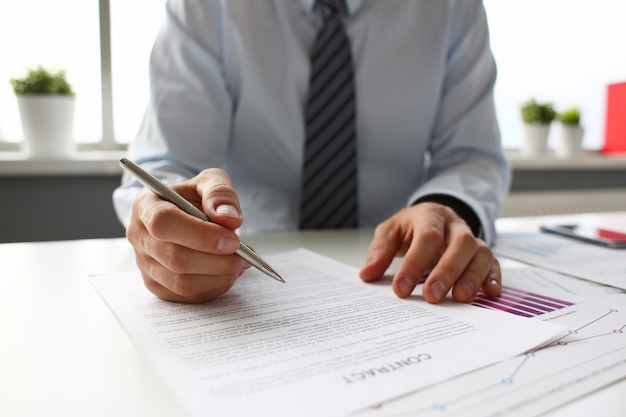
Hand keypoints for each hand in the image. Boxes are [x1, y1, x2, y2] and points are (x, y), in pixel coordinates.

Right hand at [125, 168, 249, 302]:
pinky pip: (188, 296)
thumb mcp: (211, 181)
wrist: (186, 213)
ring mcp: (145, 264)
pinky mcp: (157, 285)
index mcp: (146, 206)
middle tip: (245, 254)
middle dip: (217, 260)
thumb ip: (220, 193)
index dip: (200, 235)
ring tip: (241, 261)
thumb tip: (230, 219)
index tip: (232, 239)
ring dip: (220, 276)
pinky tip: (229, 271)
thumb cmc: (196, 197)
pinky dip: (215, 286)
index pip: (163, 223)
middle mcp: (139, 237)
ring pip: (182, 283)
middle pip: (175, 258)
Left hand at [359, 202, 500, 302]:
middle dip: (446, 271)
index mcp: (430, 216)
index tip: (401, 289)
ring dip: (472, 277)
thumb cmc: (411, 228)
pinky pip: (495, 264)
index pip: (427, 237)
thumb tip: (367, 275)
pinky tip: (490, 294)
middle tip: (432, 296)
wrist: (435, 217)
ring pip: (481, 254)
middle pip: (460, 243)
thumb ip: (380, 252)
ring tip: (460, 299)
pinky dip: (494, 278)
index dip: (415, 263)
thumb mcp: (390, 232)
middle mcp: (456, 227)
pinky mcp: (484, 255)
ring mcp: (473, 240)